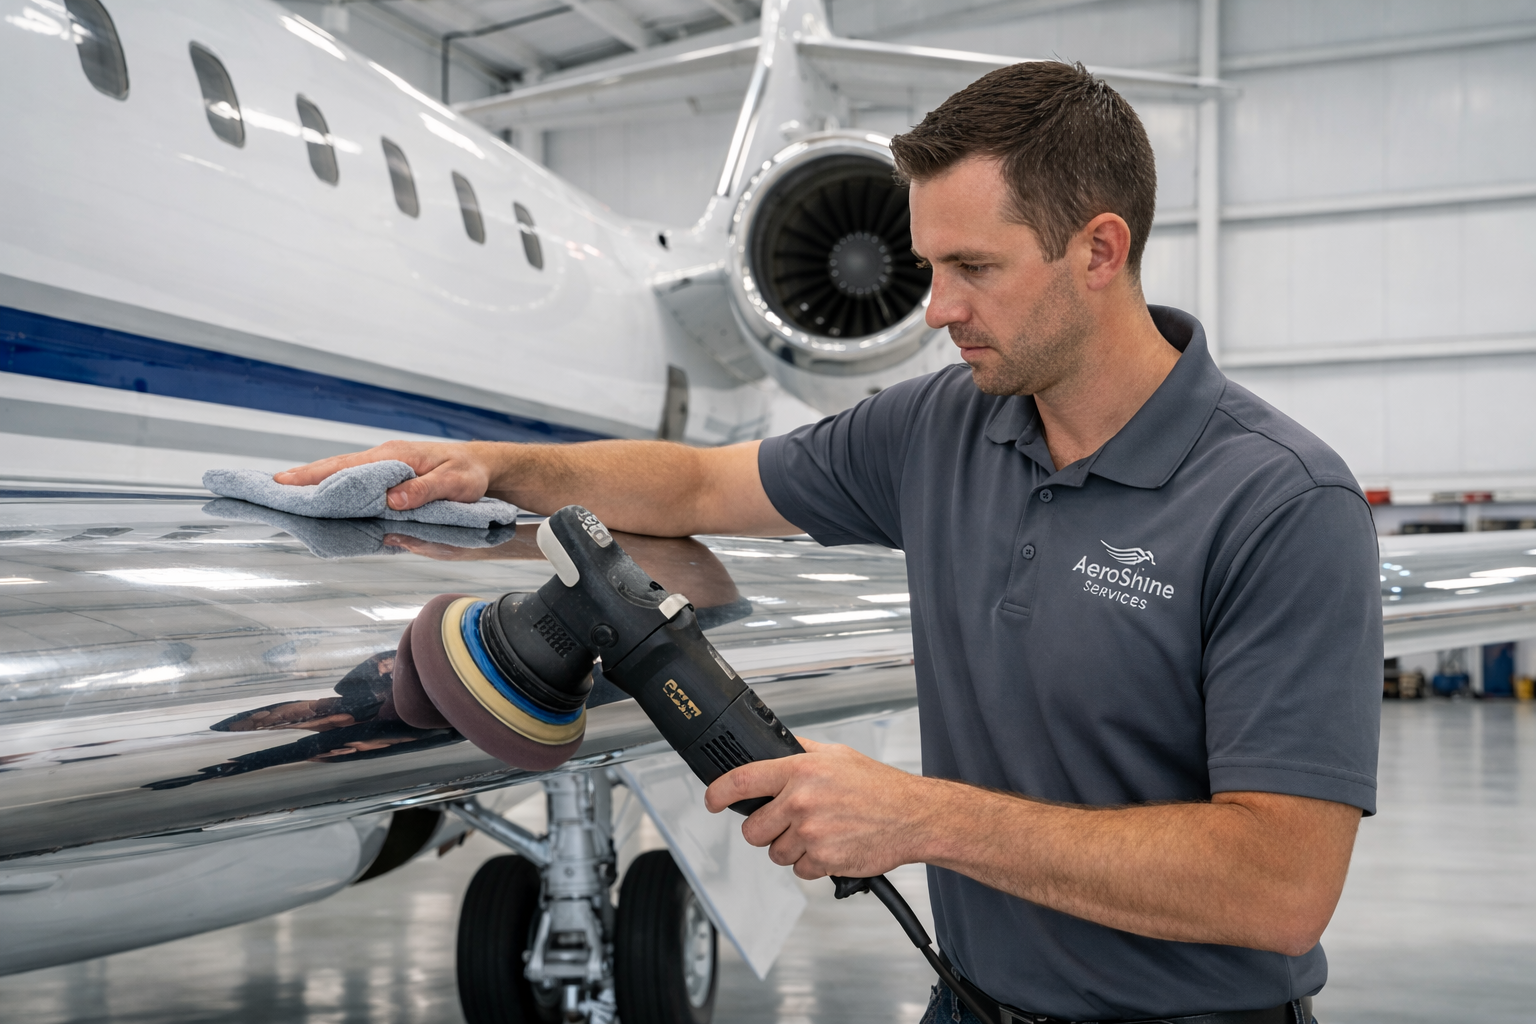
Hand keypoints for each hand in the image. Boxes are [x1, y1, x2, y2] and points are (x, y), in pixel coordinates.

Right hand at [274, 440, 498, 510]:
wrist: (483, 464)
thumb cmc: (470, 473)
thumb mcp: (454, 484)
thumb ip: (424, 491)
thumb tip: (391, 500)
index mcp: (395, 456)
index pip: (348, 467)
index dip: (316, 476)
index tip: (287, 483)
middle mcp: (386, 456)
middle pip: (337, 466)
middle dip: (304, 476)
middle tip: (272, 487)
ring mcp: (386, 463)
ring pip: (344, 471)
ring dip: (317, 480)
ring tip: (287, 490)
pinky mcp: (391, 472)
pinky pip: (357, 477)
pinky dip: (336, 483)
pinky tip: (323, 493)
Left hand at [703, 737, 943, 879]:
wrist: (912, 817)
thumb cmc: (879, 787)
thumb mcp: (838, 756)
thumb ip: (802, 751)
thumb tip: (776, 746)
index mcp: (800, 771)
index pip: (743, 780)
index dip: (718, 792)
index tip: (710, 799)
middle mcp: (801, 801)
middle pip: (753, 829)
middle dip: (764, 830)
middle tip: (786, 823)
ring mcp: (810, 833)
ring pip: (775, 853)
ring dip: (790, 848)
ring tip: (818, 833)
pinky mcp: (823, 860)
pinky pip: (799, 870)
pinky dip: (811, 864)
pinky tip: (831, 846)